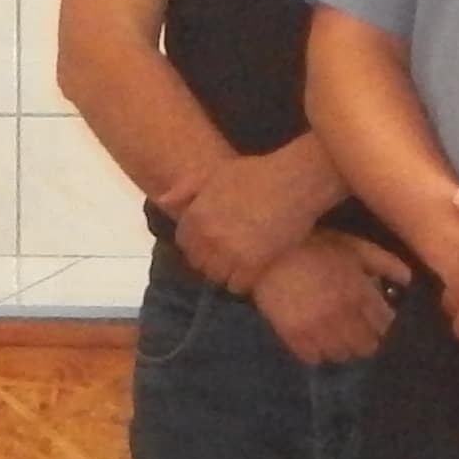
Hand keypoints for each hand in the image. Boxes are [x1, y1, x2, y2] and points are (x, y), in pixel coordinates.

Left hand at [164, 148, 332, 292]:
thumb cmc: (256, 172)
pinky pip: (238, 286)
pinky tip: (253, 271)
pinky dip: (243, 282)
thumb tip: (163, 201)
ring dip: (225, 273)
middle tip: (228, 256)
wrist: (295, 180)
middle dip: (210, 260)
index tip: (211, 243)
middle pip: (199, 263)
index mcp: (196, 215)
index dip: (197, 244)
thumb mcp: (215, 173)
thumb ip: (187, 188)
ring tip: (240, 264)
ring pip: (216, 277)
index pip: (184, 243)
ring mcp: (229, 251)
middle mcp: (207, 236)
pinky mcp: (253, 264)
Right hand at [251, 234, 409, 366]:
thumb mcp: (353, 246)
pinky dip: (319, 355)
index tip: (380, 324)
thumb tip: (409, 281)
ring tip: (340, 343)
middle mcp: (342, 314)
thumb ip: (385, 262)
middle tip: (361, 336)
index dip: (385, 326)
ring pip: (341, 356)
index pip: (384, 323)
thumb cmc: (314, 245)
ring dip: (344, 351)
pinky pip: (313, 359)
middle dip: (367, 342)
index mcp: (359, 292)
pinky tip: (318, 345)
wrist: (268, 250)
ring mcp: (316, 327)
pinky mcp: (292, 334)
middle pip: (366, 346)